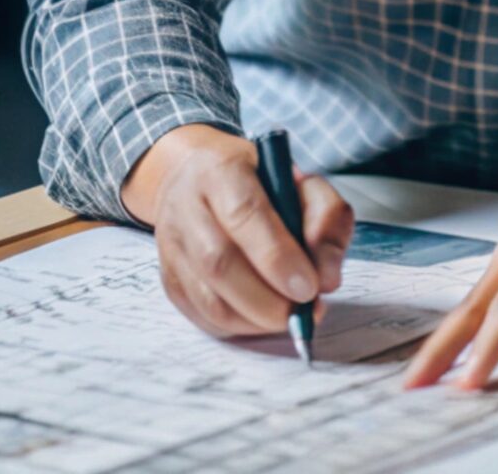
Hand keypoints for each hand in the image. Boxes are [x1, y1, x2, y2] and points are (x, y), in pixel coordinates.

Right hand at [121, 124, 355, 338]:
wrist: (198, 178)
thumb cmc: (262, 183)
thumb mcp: (304, 183)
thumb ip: (327, 219)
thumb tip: (328, 278)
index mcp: (221, 169)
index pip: (244, 213)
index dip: (277, 257)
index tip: (309, 287)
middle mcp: (186, 205)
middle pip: (218, 262)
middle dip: (268, 299)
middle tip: (303, 310)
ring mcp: (171, 245)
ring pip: (208, 297)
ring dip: (255, 320)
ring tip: (288, 317)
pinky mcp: (169, 278)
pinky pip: (201, 316)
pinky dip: (239, 327)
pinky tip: (263, 318)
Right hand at [403, 165, 497, 390]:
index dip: (490, 346)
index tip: (470, 380)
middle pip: (479, 302)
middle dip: (445, 347)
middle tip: (414, 381)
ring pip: (481, 305)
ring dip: (471, 341)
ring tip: (443, 370)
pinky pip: (488, 301)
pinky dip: (480, 329)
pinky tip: (465, 352)